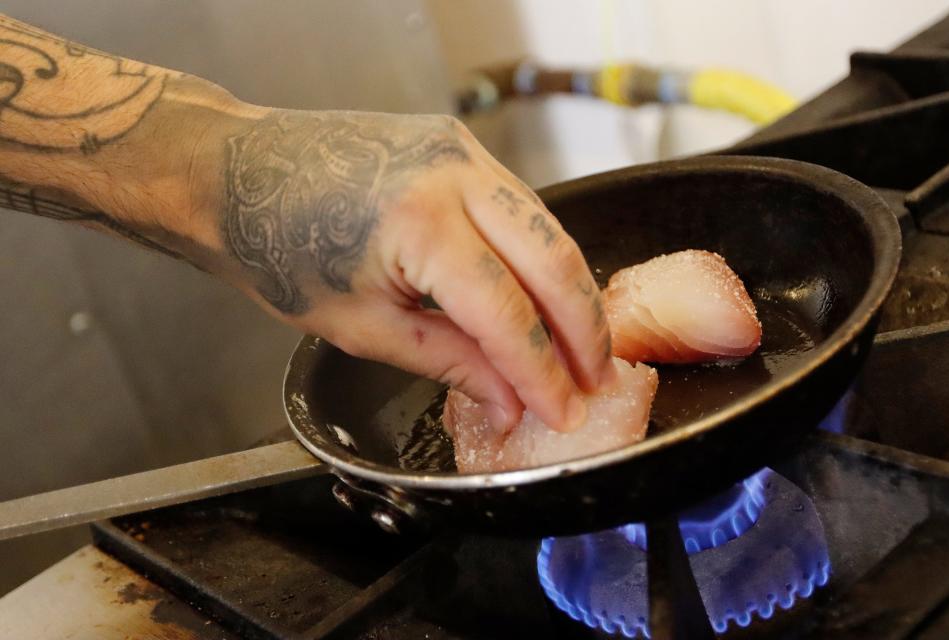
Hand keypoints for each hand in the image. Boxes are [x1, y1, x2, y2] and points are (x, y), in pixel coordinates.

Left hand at [207, 110, 615, 431]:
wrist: (232, 174)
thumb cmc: (273, 248)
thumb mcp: (358, 326)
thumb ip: (446, 361)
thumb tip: (510, 401)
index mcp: (417, 222)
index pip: (505, 311)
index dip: (541, 372)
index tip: (563, 411)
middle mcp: (450, 172)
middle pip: (552, 258)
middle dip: (584, 328)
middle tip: (595, 380)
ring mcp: (458, 150)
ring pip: (546, 227)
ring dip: (568, 290)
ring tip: (578, 348)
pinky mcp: (456, 146)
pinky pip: (519, 206)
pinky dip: (539, 256)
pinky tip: (544, 296)